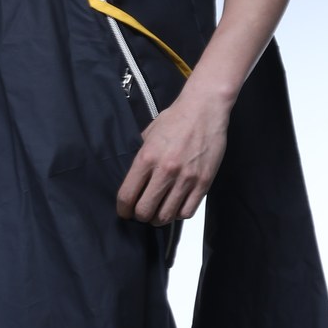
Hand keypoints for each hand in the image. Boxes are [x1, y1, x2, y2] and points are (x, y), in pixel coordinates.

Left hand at [115, 78, 231, 225]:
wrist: (204, 109)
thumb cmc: (176, 119)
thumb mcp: (148, 134)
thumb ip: (141, 157)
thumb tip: (133, 179)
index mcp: (147, 158)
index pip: (127, 195)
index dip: (123, 209)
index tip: (124, 211)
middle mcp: (165, 170)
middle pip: (145, 211)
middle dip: (140, 215)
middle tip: (142, 212)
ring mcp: (186, 178)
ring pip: (166, 215)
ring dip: (159, 218)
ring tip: (158, 212)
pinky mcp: (203, 182)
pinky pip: (187, 211)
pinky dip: (178, 214)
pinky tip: (175, 207)